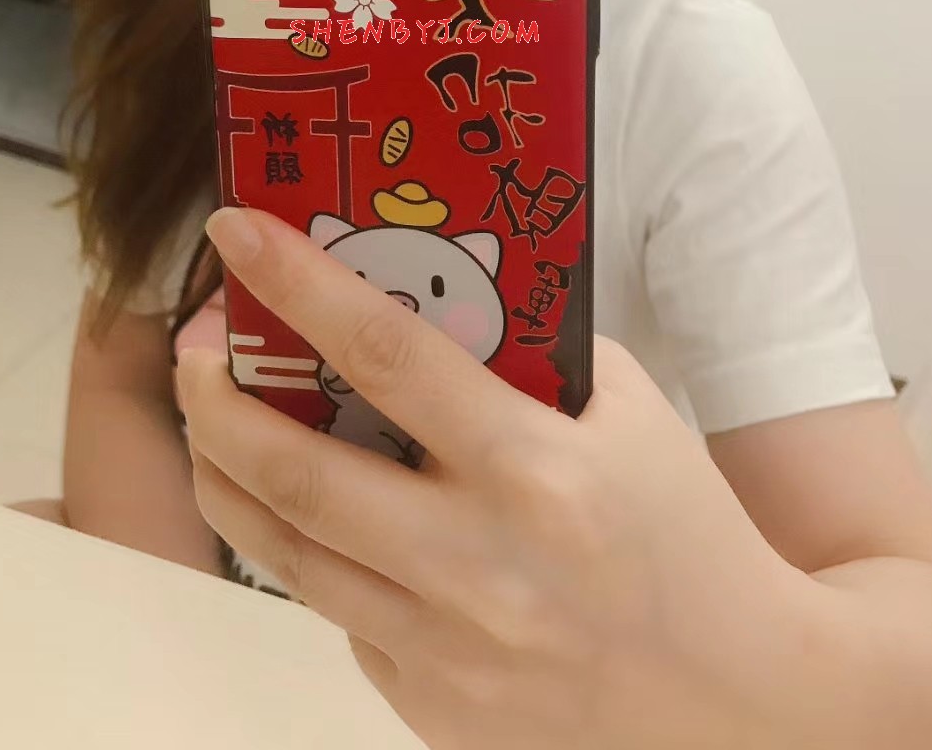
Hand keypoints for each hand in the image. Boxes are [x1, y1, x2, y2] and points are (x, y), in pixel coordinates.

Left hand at [178, 207, 824, 749]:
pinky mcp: (430, 707)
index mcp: (531, 467)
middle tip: (194, 349)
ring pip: (285, 553)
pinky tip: (318, 517)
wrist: (737, 694)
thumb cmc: (686, 531)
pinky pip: (341, 615)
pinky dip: (313, 555)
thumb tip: (436, 305)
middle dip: (215, 398)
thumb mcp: (627, 412)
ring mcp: (445, 648)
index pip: (386, 352)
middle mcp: (475, 561)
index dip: (299, 282)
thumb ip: (532, 357)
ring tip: (211, 423)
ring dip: (224, 476)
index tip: (238, 230)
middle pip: (294, 470)